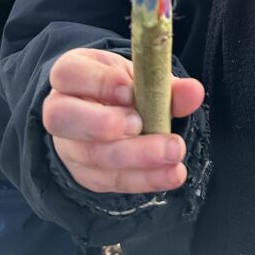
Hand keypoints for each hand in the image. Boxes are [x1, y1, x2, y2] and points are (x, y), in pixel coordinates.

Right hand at [42, 48, 204, 193]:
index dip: (97, 83)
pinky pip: (109, 181)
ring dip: (135, 157)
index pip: (68, 73)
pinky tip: (171, 174)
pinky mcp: (84, 174)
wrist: (111, 110)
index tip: (130, 91)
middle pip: (64, 119)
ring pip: (89, 155)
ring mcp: (68, 145)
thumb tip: (194, 91)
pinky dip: (144, 179)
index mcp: (71, 73)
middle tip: (140, 125)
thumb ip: (164, 83)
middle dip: (103, 124)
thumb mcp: (140, 75)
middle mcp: (60, 109)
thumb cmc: (123, 86)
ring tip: (172, 153)